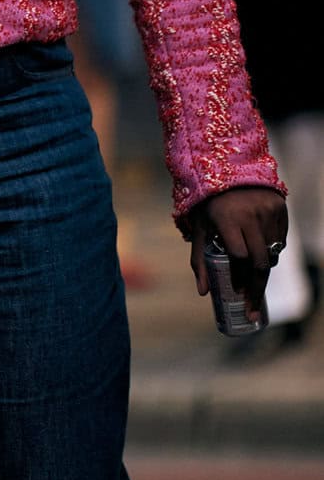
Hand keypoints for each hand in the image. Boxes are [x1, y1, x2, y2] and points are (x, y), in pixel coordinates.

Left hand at [189, 186, 289, 324]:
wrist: (228, 171)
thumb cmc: (209, 206)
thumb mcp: (199, 229)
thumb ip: (199, 260)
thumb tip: (203, 292)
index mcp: (227, 219)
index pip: (239, 255)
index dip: (240, 277)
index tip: (239, 295)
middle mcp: (251, 215)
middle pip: (259, 260)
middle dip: (256, 287)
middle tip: (253, 307)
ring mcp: (268, 212)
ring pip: (272, 253)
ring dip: (263, 269)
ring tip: (252, 281)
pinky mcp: (281, 209)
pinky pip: (280, 241)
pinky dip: (271, 253)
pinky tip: (260, 255)